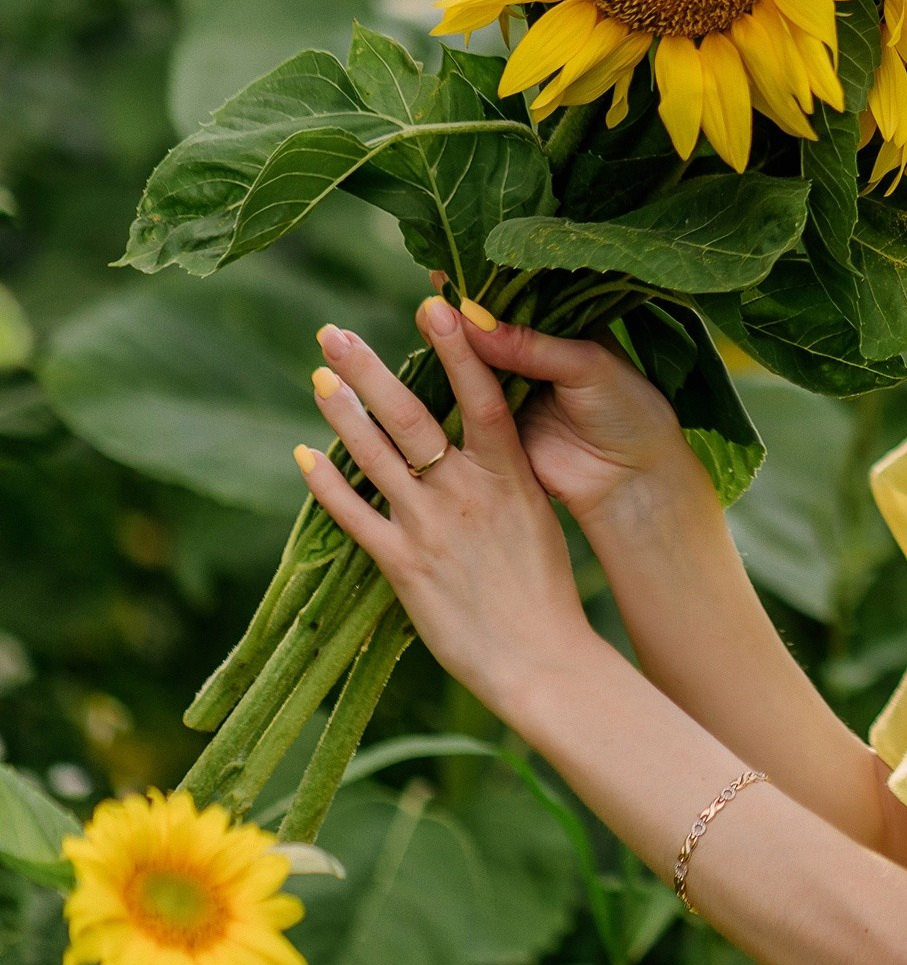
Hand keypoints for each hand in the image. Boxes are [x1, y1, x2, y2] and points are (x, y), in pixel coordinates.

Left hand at [300, 301, 598, 720]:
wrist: (543, 659)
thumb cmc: (545, 591)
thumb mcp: (536, 516)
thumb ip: (502, 474)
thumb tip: (478, 437)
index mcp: (510, 475)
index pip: (481, 395)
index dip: (456, 348)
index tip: (432, 304)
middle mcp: (468, 492)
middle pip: (412, 417)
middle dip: (369, 370)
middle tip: (333, 332)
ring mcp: (432, 527)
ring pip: (376, 457)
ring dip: (343, 413)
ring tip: (318, 376)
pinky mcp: (403, 567)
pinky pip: (354, 517)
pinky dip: (326, 485)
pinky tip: (304, 458)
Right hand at [427, 278, 703, 524]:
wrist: (631, 478)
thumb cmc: (626, 411)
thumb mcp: (587, 367)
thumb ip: (531, 347)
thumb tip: (471, 319)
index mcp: (563, 332)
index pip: (520, 302)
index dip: (489, 287)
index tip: (454, 269)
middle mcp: (533, 358)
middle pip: (488, 332)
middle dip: (460, 315)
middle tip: (431, 296)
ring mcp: (512, 392)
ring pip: (471, 366)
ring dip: (448, 347)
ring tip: (424, 317)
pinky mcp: (496, 428)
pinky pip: (464, 405)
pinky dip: (445, 389)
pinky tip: (421, 367)